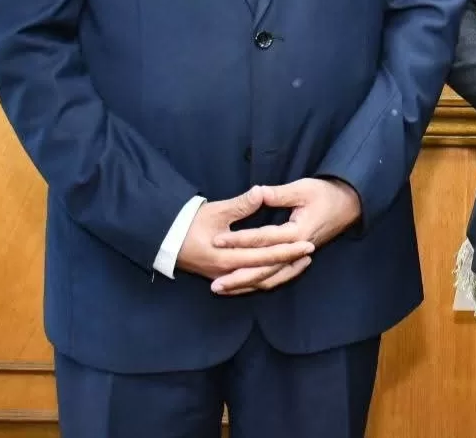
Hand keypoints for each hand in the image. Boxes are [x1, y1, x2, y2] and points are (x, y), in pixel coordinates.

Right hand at [175, 186, 314, 286]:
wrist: (165, 239)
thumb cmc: (189, 222)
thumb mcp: (216, 211)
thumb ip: (241, 204)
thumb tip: (261, 192)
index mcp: (226, 257)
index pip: (264, 256)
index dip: (287, 250)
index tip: (307, 243)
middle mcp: (226, 272)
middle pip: (265, 271)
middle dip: (289, 262)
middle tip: (310, 252)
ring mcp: (224, 278)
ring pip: (259, 282)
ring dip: (281, 273)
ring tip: (302, 263)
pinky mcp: (222, 278)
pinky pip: (249, 284)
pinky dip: (266, 279)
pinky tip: (280, 272)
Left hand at [209, 178, 362, 295]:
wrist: (349, 205)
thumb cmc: (326, 194)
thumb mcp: (303, 189)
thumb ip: (278, 194)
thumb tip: (257, 192)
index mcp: (297, 232)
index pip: (263, 239)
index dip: (239, 239)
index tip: (217, 241)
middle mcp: (297, 250)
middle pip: (264, 269)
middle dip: (239, 277)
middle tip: (215, 284)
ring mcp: (298, 257)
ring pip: (270, 277)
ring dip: (246, 285)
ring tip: (222, 289)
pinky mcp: (297, 259)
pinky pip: (277, 277)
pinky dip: (260, 283)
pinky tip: (243, 286)